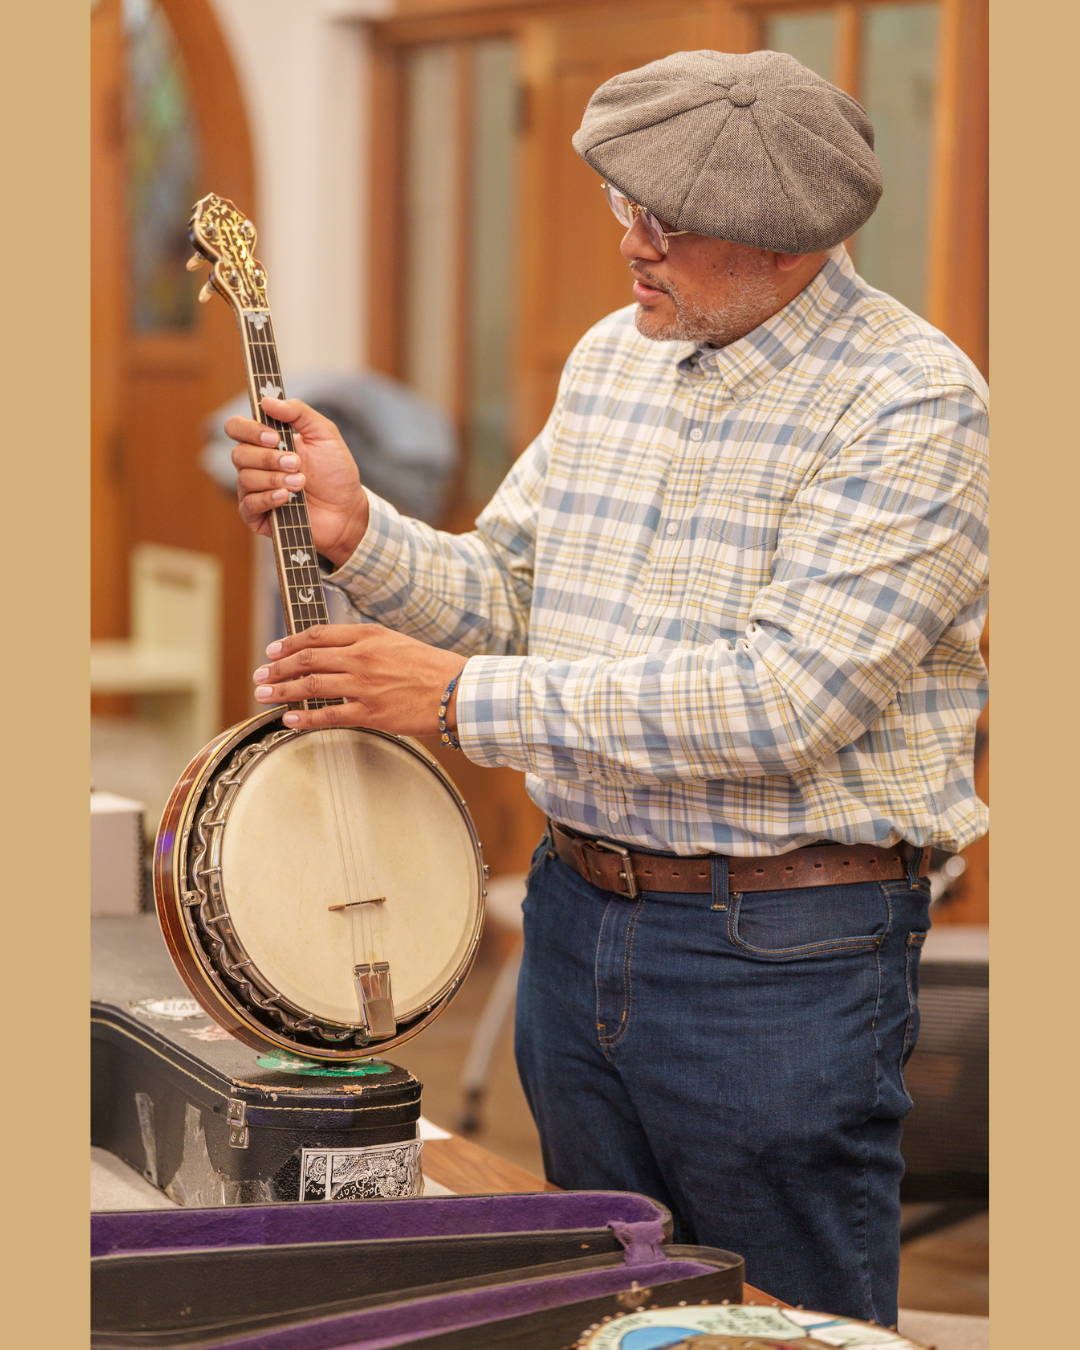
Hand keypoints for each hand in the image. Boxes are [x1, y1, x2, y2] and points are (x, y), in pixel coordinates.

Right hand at [227, 397, 369, 567]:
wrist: (348, 509)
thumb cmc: (335, 472)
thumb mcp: (324, 434)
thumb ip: (299, 412)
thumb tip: (267, 401)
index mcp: (265, 442)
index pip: (236, 428)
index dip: (249, 430)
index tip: (274, 437)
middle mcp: (255, 465)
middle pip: (238, 454)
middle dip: (269, 458)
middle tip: (297, 463)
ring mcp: (254, 491)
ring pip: (245, 479)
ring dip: (275, 479)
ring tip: (301, 483)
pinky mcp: (258, 516)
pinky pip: (248, 505)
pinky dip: (267, 499)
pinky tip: (286, 498)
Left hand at [252, 624, 465, 736]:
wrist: (457, 689)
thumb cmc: (430, 667)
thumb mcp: (395, 641)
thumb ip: (364, 642)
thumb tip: (333, 650)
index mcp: (368, 635)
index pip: (317, 635)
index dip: (289, 643)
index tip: (272, 650)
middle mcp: (362, 657)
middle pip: (307, 659)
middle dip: (278, 667)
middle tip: (261, 674)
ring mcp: (364, 685)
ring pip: (311, 686)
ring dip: (282, 690)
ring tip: (263, 694)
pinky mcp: (371, 713)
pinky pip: (329, 716)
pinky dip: (304, 717)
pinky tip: (288, 718)